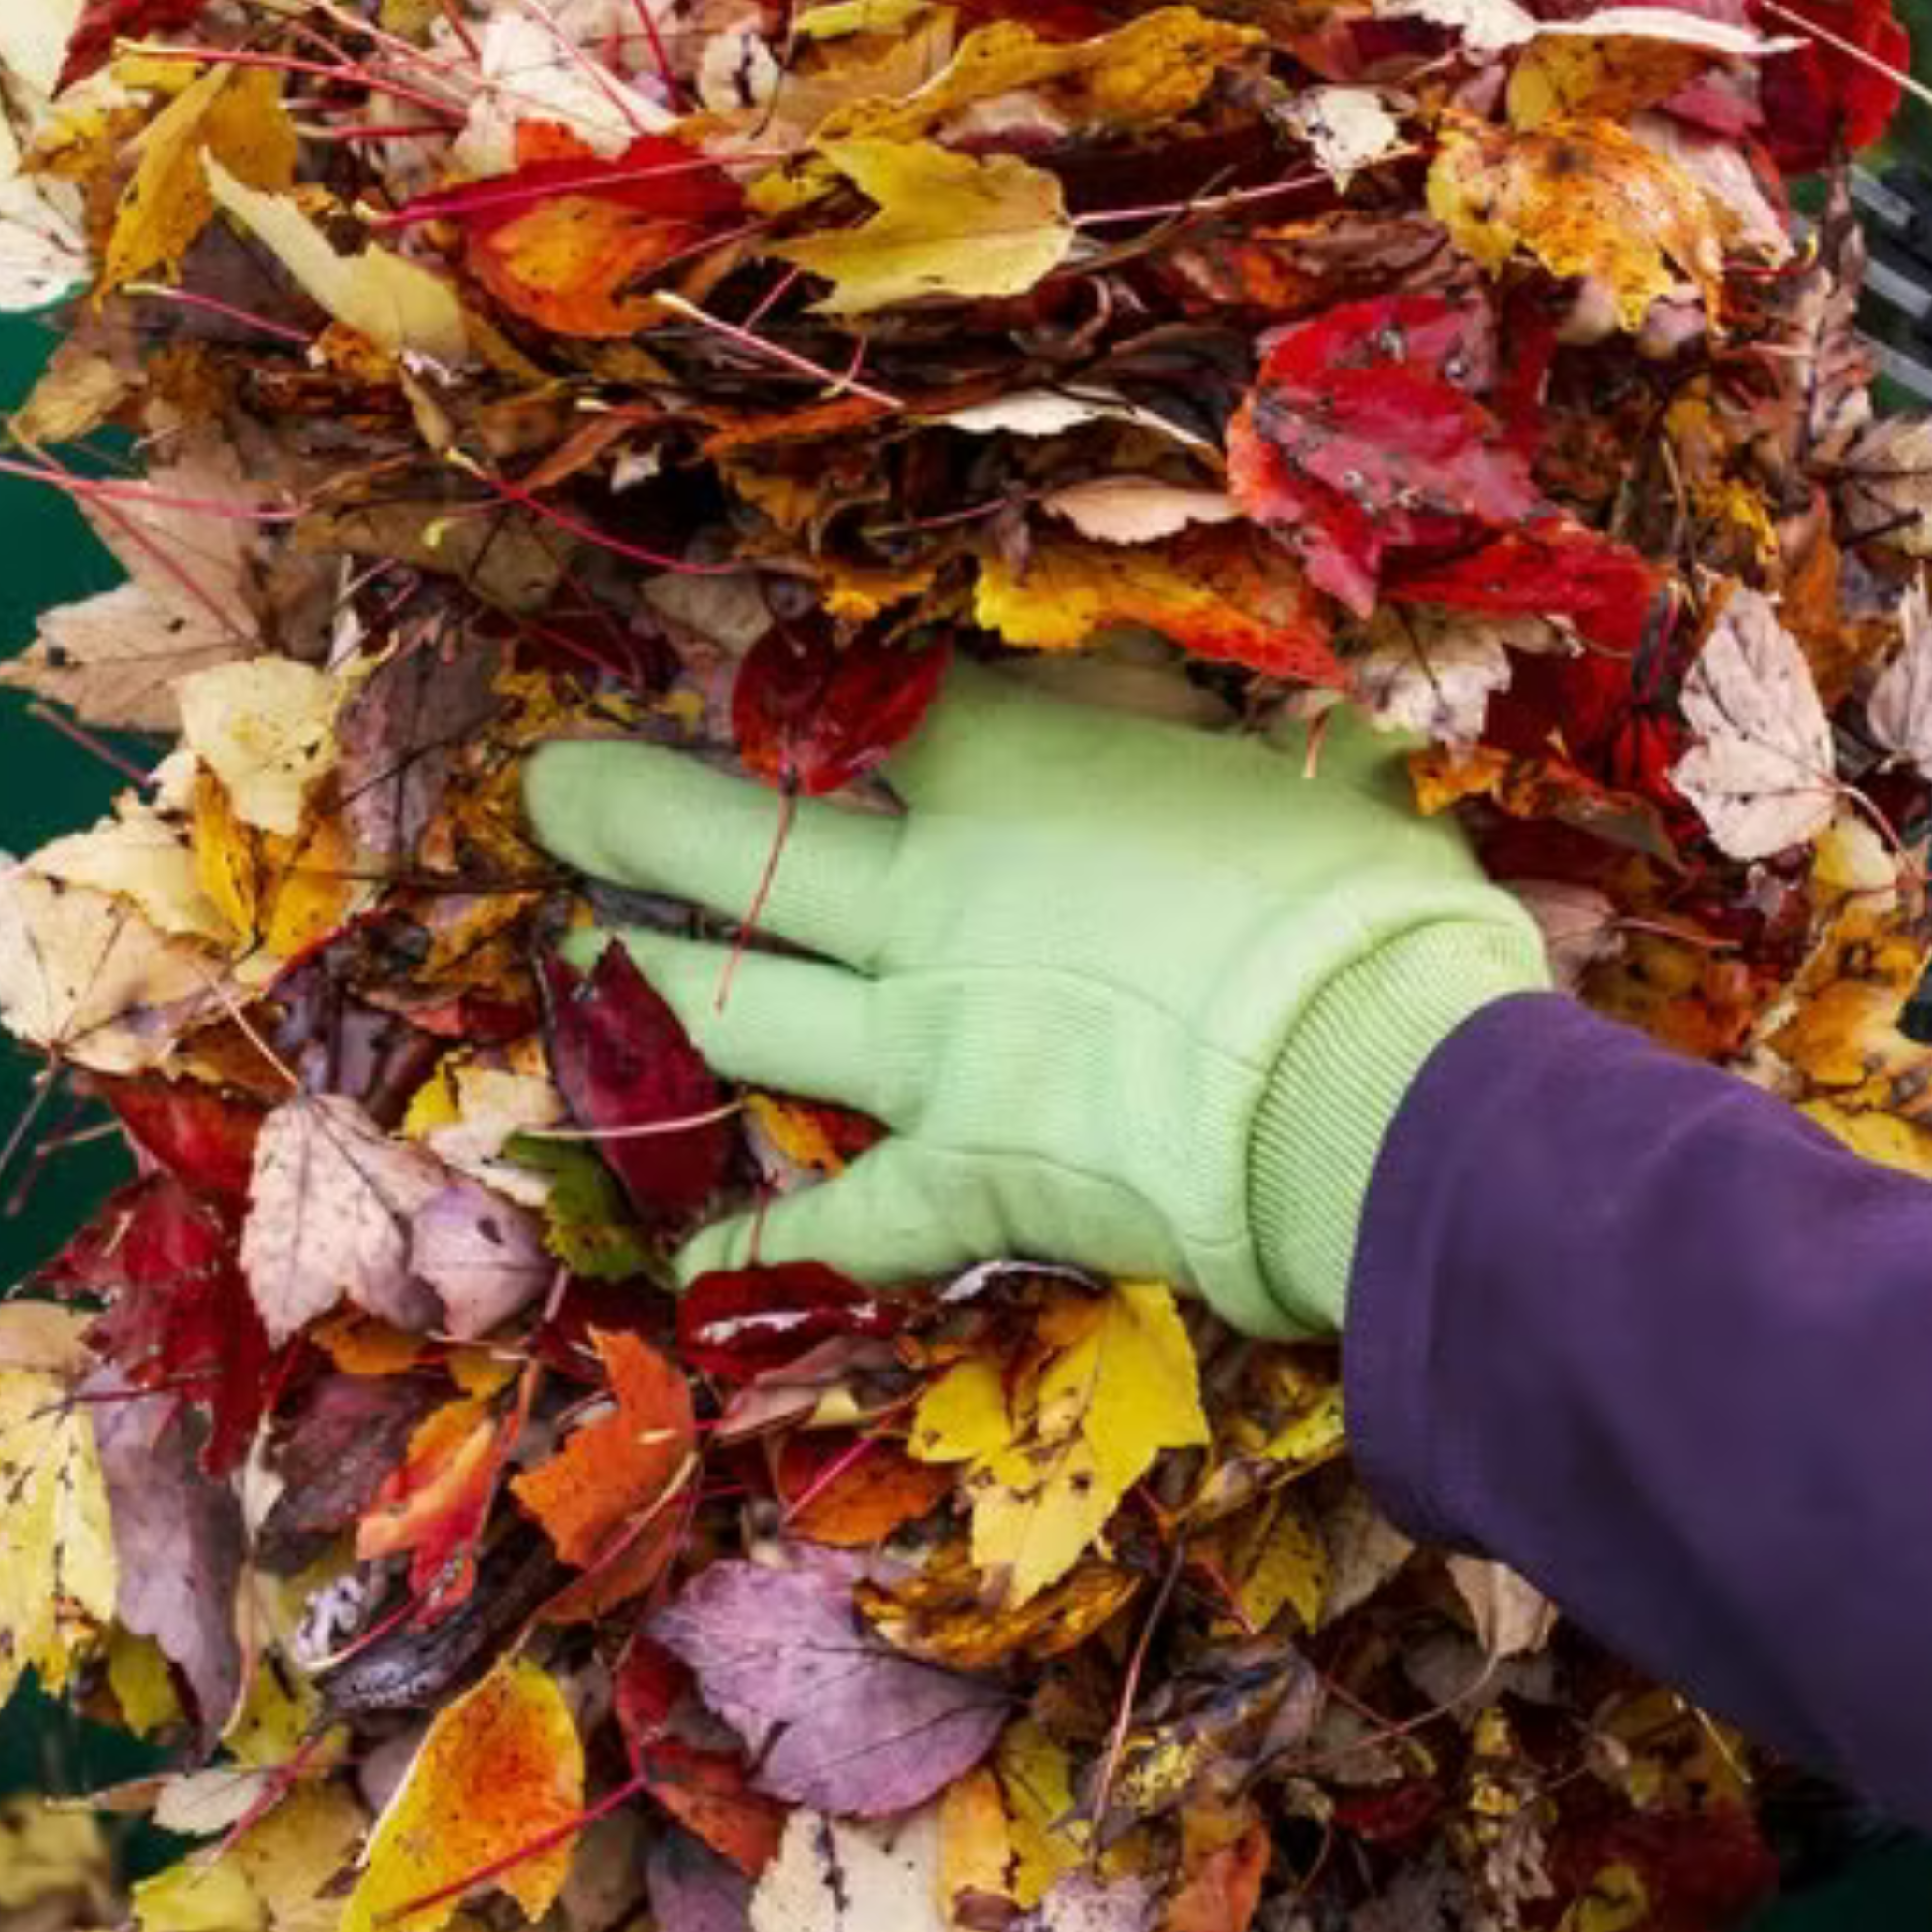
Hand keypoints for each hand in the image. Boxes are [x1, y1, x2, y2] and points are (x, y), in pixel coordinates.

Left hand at [517, 662, 1551, 1336]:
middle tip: (554, 791)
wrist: (1378, 1083)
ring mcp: (929, 1052)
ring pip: (741, 1008)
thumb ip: (1181, 724)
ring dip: (654, 979)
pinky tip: (684, 1258)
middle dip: (631, 812)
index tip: (773, 674)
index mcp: (1022, 776)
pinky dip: (757, 1244)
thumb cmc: (1363, 901)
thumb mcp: (1286, 756)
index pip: (883, 707)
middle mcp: (935, 904)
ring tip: (587, 949)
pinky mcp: (962, 1184)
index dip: (815, 689)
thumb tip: (1135, 685)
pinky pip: (833, 1225)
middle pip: (740, 841)